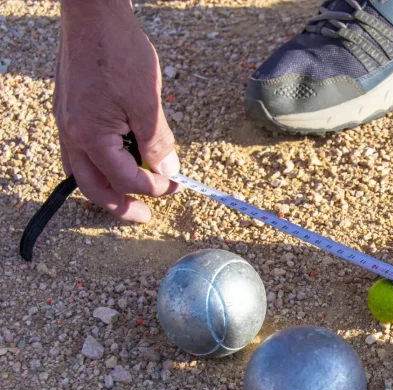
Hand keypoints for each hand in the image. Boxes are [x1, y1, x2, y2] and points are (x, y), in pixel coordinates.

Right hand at [55, 0, 178, 222]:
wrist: (93, 15)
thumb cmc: (119, 52)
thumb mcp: (147, 102)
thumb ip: (157, 142)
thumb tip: (168, 171)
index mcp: (90, 135)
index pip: (124, 179)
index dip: (154, 188)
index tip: (176, 185)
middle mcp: (71, 134)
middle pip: (93, 188)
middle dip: (121, 206)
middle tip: (145, 217)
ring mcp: (66, 123)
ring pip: (82, 173)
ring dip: (107, 189)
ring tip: (132, 196)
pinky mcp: (68, 113)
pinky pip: (78, 153)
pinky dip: (97, 167)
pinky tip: (116, 166)